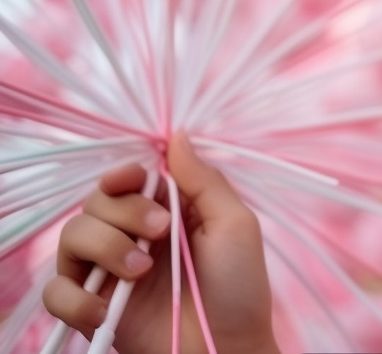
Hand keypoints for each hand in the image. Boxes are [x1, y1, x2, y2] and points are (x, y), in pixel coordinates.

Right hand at [42, 133, 280, 353]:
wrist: (226, 350)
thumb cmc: (239, 288)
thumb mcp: (234, 225)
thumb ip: (203, 180)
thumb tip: (176, 135)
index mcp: (167, 211)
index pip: (125, 179)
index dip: (121, 174)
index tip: (132, 180)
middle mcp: (133, 237)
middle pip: (96, 201)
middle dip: (124, 211)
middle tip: (161, 233)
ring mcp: (109, 273)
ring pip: (71, 237)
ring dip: (104, 247)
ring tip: (141, 272)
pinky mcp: (91, 309)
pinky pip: (55, 291)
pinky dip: (75, 297)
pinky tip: (107, 308)